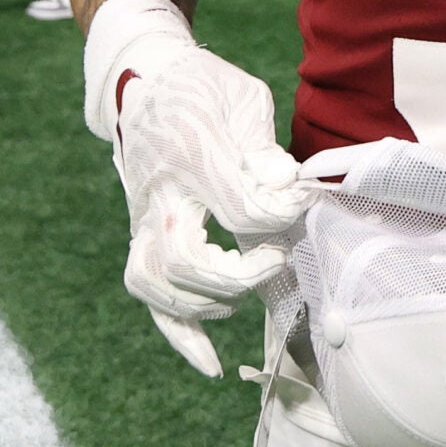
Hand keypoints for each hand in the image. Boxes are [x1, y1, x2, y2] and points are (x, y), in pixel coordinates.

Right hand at [98, 18, 315, 376]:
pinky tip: (209, 364)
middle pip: (188, 260)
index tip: (303, 204)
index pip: (239, 207)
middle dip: (239, 272)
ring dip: (205, 303)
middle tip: (277, 256)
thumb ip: (260, 144)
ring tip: (242, 296)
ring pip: (159, 285)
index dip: (281, 214)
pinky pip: (149, 296)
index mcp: (189, 156)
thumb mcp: (242, 98)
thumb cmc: (204, 88)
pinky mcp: (141, 236)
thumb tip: (283, 182)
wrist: (146, 82)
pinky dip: (178, 334)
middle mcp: (159, 196)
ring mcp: (143, 220)